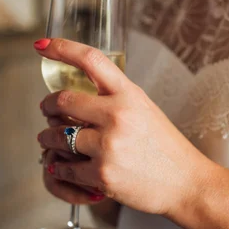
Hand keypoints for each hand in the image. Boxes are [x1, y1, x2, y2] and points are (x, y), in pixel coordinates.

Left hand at [35, 38, 213, 215]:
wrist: (186, 183)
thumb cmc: (166, 147)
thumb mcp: (145, 110)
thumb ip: (116, 98)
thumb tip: (81, 91)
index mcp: (130, 95)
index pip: (91, 60)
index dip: (62, 48)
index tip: (43, 45)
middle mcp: (118, 116)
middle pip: (63, 100)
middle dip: (48, 104)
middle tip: (46, 108)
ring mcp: (109, 145)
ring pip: (56, 135)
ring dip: (47, 137)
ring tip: (50, 138)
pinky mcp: (102, 174)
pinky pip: (64, 167)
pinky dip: (59, 166)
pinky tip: (63, 164)